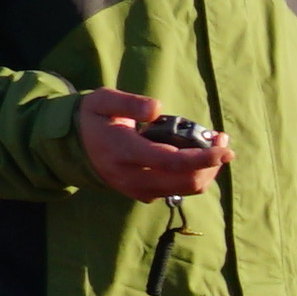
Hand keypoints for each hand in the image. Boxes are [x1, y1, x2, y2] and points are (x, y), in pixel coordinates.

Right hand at [76, 89, 228, 201]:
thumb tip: (157, 108)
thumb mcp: (103, 101)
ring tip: (214, 145)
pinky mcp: (142, 194)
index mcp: (124, 152)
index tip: (225, 148)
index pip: (171, 162)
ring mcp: (137, 189)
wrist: (71, 147)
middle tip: (222, 139)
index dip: (203, 158)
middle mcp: (132, 176)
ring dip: (207, 171)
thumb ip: (130, 102)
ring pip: (185, 190)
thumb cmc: (93, 118)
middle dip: (212, 164)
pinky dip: (194, 176)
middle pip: (185, 182)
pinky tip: (197, 156)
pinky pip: (177, 191)